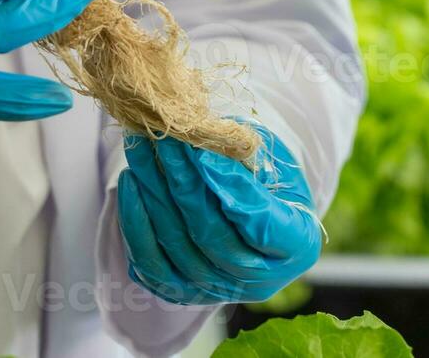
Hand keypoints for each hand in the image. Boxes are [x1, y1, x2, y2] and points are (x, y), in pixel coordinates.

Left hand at [117, 123, 320, 304]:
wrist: (254, 206)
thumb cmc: (268, 175)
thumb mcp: (271, 156)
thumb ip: (244, 152)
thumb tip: (201, 138)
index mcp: (298, 245)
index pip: (261, 222)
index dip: (229, 186)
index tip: (201, 149)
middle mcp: (262, 280)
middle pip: (213, 236)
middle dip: (184, 184)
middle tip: (163, 140)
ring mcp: (221, 291)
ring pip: (179, 247)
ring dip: (154, 194)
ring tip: (141, 149)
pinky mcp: (185, 292)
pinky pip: (151, 264)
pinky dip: (136, 223)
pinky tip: (130, 182)